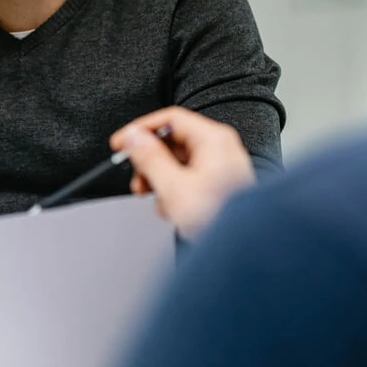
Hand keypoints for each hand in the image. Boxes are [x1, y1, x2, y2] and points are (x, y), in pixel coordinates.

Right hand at [111, 107, 255, 237]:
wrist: (244, 247)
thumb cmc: (220, 218)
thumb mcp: (174, 187)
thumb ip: (149, 158)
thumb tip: (133, 137)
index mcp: (213, 140)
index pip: (170, 119)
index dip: (141, 130)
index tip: (122, 143)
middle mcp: (220, 148)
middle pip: (173, 142)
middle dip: (150, 161)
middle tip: (138, 178)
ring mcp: (221, 166)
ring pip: (179, 162)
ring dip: (160, 179)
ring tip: (156, 197)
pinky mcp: (219, 184)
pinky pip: (189, 177)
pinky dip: (174, 189)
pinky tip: (172, 207)